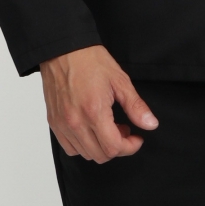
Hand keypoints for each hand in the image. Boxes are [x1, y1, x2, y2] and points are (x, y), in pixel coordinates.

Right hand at [40, 45, 157, 161]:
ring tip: (107, 128)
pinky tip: (91, 130)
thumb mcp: (120, 81)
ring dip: (101, 147)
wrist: (63, 51)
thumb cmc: (90, 61)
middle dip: (118, 147)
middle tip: (124, 130)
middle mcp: (75, 122)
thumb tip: (150, 124)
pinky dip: (83, 146)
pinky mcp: (54, 123)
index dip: (130, 147)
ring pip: (85, 154)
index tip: (137, 138)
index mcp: (94, 112)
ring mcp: (62, 124)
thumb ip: (136, 106)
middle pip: (101, 155)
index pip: (114, 148)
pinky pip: (69, 148)